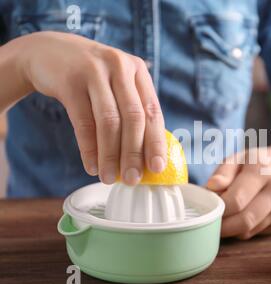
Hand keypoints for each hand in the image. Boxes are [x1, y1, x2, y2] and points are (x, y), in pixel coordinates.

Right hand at [16, 31, 165, 184]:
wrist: (48, 51)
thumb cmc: (91, 77)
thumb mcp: (116, 82)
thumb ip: (132, 109)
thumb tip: (145, 157)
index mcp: (137, 70)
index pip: (153, 111)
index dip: (156, 142)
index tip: (157, 168)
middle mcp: (119, 67)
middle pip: (133, 118)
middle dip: (134, 153)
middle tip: (133, 179)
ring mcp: (94, 72)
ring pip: (109, 122)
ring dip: (110, 155)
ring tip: (110, 178)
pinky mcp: (69, 81)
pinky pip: (83, 122)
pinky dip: (89, 149)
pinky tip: (91, 166)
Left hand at [207, 140, 270, 239]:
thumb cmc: (265, 160)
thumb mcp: (242, 156)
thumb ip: (223, 171)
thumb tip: (210, 188)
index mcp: (262, 169)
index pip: (236, 199)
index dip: (219, 208)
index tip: (208, 207)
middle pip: (245, 220)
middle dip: (223, 226)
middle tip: (210, 222)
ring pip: (250, 230)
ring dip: (232, 229)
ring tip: (224, 217)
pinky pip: (258, 231)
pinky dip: (245, 228)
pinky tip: (242, 216)